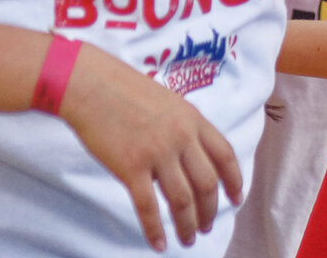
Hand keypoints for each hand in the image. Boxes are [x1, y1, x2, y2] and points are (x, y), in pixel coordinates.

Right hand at [58, 43, 244, 249]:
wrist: (90, 83)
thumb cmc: (124, 89)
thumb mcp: (167, 101)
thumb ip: (184, 127)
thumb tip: (191, 158)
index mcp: (193, 118)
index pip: (225, 156)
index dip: (234, 181)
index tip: (236, 198)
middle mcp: (181, 136)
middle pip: (207, 184)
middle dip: (210, 210)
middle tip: (206, 226)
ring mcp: (157, 152)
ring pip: (183, 200)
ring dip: (188, 225)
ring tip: (188, 239)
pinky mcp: (131, 167)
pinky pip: (149, 207)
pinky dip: (156, 230)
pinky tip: (160, 244)